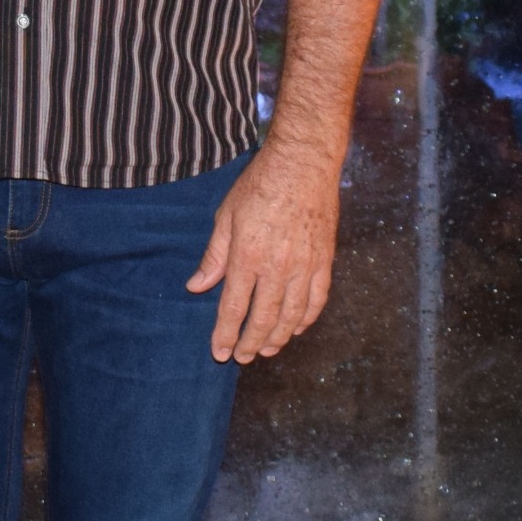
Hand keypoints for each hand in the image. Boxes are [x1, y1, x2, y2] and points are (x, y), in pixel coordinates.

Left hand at [186, 139, 342, 362]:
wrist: (304, 163)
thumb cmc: (260, 185)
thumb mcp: (226, 216)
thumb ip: (214, 256)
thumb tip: (196, 286)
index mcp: (248, 255)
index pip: (234, 307)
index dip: (226, 334)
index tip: (220, 352)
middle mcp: (278, 266)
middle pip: (264, 318)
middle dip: (251, 343)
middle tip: (242, 357)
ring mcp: (305, 265)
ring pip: (292, 315)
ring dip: (278, 337)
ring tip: (267, 349)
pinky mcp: (325, 260)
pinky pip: (317, 299)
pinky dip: (306, 319)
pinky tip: (296, 328)